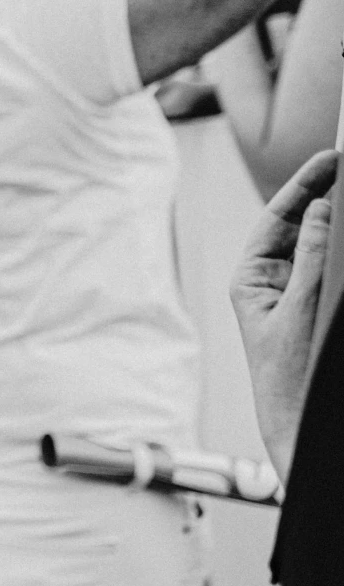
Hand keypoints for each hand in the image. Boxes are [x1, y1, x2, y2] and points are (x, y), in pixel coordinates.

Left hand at [231, 148, 339, 476]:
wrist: (300, 427)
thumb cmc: (290, 377)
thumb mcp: (301, 310)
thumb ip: (312, 259)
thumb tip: (318, 210)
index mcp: (251, 277)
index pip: (279, 219)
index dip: (304, 185)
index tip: (331, 158)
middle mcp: (270, 281)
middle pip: (299, 225)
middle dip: (322, 194)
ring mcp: (294, 294)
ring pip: (317, 246)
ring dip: (333, 222)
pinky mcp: (315, 309)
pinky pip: (329, 269)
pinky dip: (338, 251)